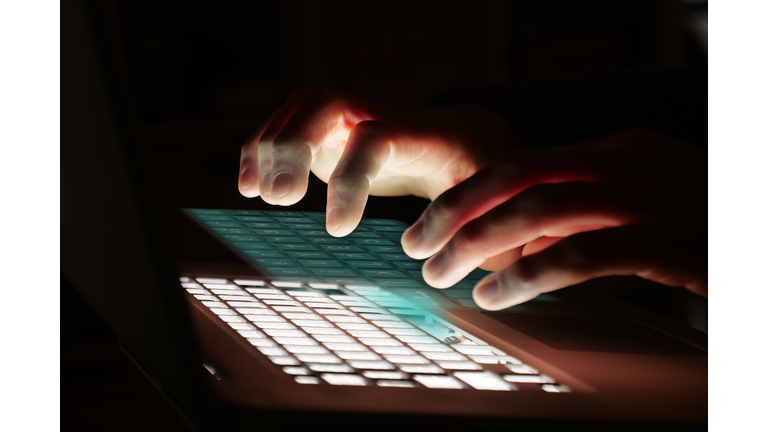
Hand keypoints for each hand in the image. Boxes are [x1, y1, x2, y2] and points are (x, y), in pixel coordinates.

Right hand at [238, 87, 512, 235]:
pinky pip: (285, 124)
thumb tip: (475, 276)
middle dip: (293, 147)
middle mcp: (379, 116)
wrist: (462, 139)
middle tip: (282, 200)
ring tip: (262, 197)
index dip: (350, 179)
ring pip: (299, 108)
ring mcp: (350, 118)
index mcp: (422, 134)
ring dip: (269, 148)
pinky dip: (259, 149)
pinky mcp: (330, 132)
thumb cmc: (475, 178)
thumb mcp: (487, 203)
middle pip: (324, 102)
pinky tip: (248, 186)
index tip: (337, 230)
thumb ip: (480, 232)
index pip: (376, 138)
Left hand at [401, 129, 706, 309]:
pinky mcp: (665, 242)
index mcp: (615, 151)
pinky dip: (525, 274)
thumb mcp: (644, 202)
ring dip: (476, 243)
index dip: (466, 192)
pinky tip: (496, 294)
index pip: (520, 162)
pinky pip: (575, 255)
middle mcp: (624, 164)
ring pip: (534, 210)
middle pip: (514, 176)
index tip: (431, 220)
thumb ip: (587, 211)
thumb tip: (522, 240)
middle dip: (455, 211)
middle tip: (415, 245)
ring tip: (441, 274)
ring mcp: (646, 199)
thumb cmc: (707, 224)